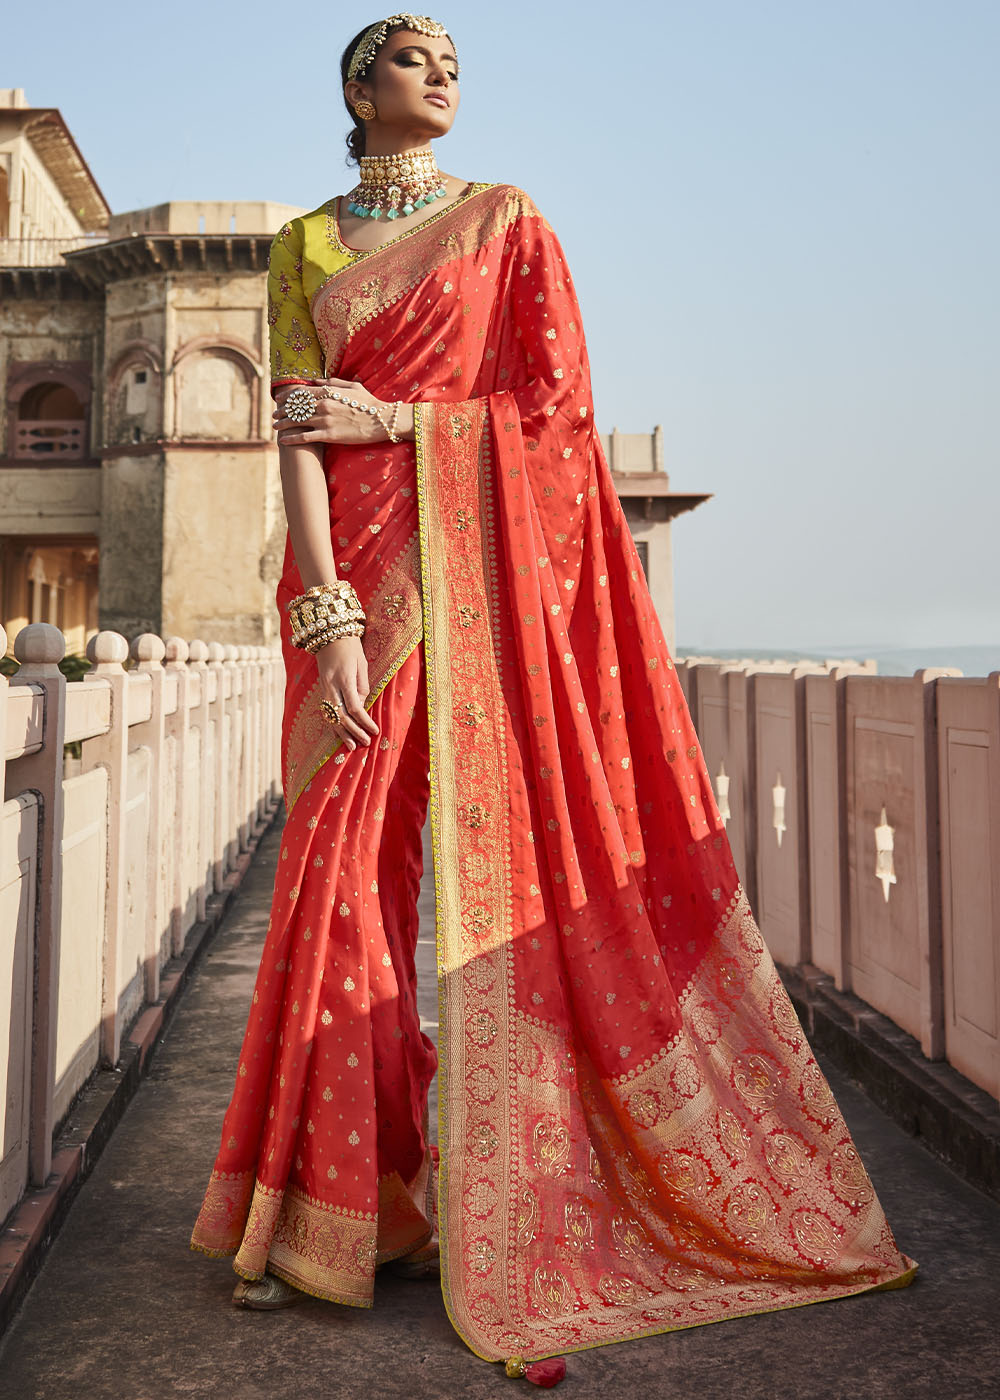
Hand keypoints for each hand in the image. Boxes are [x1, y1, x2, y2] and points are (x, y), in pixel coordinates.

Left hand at [273, 377, 391, 447]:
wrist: (382, 420)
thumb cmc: (369, 403)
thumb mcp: (352, 386)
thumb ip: (332, 382)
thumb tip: (315, 380)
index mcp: (328, 392)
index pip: (301, 392)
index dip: (287, 396)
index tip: (280, 400)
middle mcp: (323, 405)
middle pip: (295, 407)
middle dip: (282, 411)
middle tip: (274, 415)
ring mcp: (325, 420)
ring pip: (297, 421)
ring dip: (283, 424)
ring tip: (275, 426)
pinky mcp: (329, 435)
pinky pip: (305, 437)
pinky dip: (292, 439)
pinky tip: (283, 440)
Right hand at [316, 634, 378, 749]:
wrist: (329, 634)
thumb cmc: (350, 647)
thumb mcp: (362, 663)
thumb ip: (363, 686)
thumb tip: (362, 706)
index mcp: (344, 678)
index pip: (354, 707)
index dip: (364, 722)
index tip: (374, 731)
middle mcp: (331, 685)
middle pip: (341, 715)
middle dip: (354, 732)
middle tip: (365, 743)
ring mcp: (323, 688)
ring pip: (331, 716)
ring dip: (341, 733)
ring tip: (352, 746)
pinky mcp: (321, 689)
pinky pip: (326, 711)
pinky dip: (333, 724)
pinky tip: (339, 735)